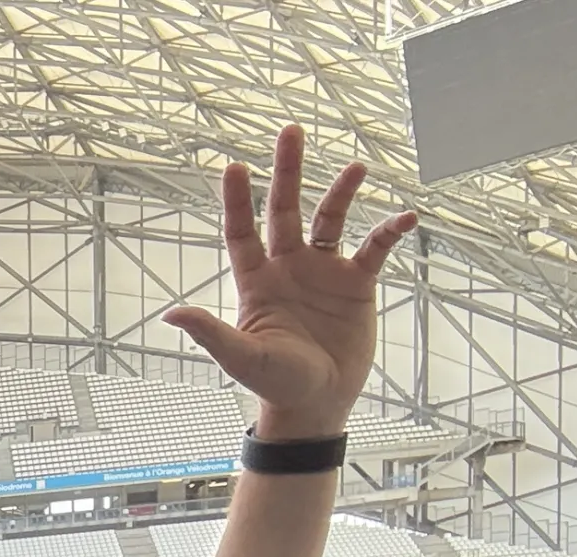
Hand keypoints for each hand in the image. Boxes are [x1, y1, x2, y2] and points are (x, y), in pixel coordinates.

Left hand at [164, 125, 416, 440]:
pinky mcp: (357, 284)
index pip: (243, 232)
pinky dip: (389, 231)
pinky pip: (374, 248)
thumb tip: (171, 313)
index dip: (238, 200)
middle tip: (291, 132)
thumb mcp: (242, 357)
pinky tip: (405, 218)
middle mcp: (289, 267)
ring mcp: (324, 272)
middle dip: (287, 173)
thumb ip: (210, 332)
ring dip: (342, 192)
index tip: (235, 166)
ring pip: (332, 219)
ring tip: (356, 168)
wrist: (316, 404)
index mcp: (257, 281)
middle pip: (286, 209)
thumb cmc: (275, 383)